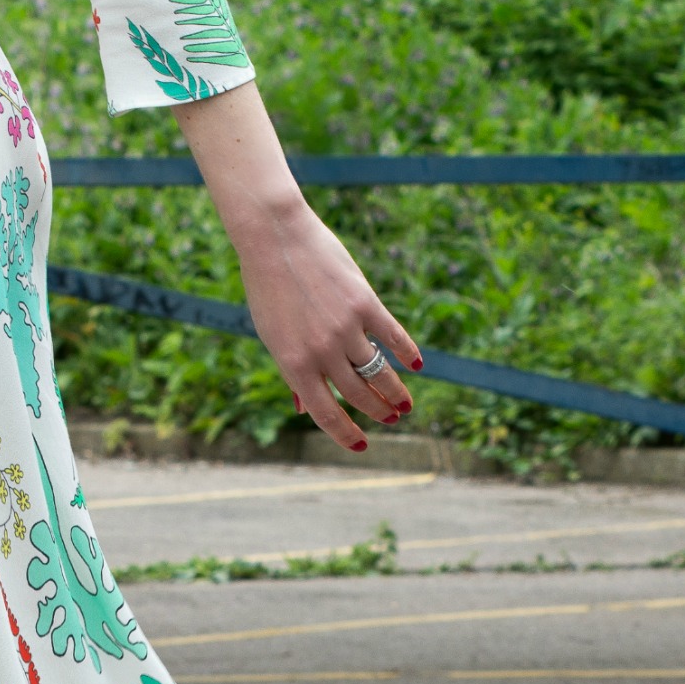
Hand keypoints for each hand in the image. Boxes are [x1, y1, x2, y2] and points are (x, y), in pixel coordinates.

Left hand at [171, 82, 420, 451]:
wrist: (275, 238)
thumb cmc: (268, 288)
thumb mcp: (272, 335)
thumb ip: (292, 371)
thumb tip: (305, 408)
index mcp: (293, 364)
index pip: (325, 413)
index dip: (346, 434)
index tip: (362, 444)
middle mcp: (321, 352)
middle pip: (358, 395)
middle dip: (377, 411)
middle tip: (392, 417)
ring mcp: (344, 328)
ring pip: (379, 372)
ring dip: (395, 391)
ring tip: (405, 401)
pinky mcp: (364, 303)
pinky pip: (392, 336)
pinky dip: (407, 352)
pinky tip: (416, 363)